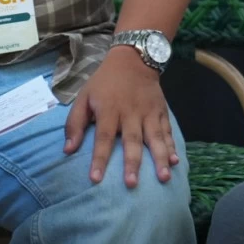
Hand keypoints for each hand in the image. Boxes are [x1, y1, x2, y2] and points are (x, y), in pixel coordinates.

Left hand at [63, 46, 178, 187]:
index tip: (96, 179)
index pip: (103, 138)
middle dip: (133, 163)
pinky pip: (167, 131)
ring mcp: (149, 112)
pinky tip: (175, 160)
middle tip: (132, 184)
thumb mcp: (84, 97)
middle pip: (132, 141)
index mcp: (109, 111)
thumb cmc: (105, 82)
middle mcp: (131, 113)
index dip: (100, 159)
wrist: (134, 59)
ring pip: (155, 138)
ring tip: (164, 177)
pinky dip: (172, 146)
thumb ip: (75, 123)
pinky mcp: (162, 111)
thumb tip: (68, 150)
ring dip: (160, 158)